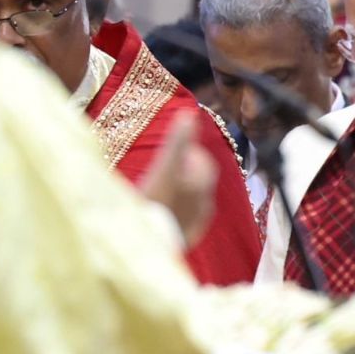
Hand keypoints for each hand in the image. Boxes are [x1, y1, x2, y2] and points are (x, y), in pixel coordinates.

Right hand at [140, 115, 217, 247]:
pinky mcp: (187, 237)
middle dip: (182, 173)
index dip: (186, 154)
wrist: (148, 240)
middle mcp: (206, 203)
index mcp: (204, 184)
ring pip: (191, 200)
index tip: (169, 154)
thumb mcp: (166, 165)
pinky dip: (175, 212)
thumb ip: (179, 139)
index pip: (202, 161)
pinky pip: (184, 219)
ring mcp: (197, 222)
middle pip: (196, 181)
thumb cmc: (157, 199)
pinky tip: (159, 211)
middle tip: (159, 172)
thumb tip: (189, 113)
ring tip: (156, 192)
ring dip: (178, 193)